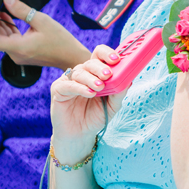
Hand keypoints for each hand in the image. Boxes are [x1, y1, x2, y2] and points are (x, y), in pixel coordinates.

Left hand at [0, 0, 88, 69]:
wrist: (71, 56)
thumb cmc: (60, 41)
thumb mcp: (41, 20)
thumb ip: (21, 9)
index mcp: (19, 47)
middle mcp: (16, 55)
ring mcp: (19, 56)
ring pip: (3, 41)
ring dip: (1, 27)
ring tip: (2, 12)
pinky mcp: (23, 55)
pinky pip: (11, 43)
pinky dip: (9, 32)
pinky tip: (11, 21)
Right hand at [50, 45, 127, 160]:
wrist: (80, 134)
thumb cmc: (95, 117)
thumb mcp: (112, 105)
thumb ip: (119, 92)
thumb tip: (129, 79)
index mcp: (95, 73)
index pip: (99, 55)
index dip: (107, 53)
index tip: (116, 59)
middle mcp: (83, 74)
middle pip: (91, 62)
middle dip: (100, 67)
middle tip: (108, 75)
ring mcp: (69, 80)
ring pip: (80, 72)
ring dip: (91, 79)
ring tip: (100, 87)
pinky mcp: (58, 90)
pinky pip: (68, 84)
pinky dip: (80, 88)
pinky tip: (89, 93)